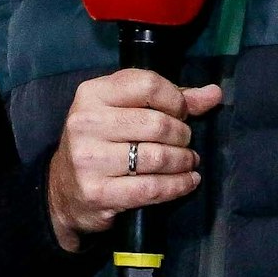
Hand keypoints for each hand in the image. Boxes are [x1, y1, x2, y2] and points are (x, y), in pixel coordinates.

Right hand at [47, 70, 221, 251]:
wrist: (63, 190)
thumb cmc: (100, 142)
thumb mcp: (124, 111)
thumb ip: (169, 99)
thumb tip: (214, 94)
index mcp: (92, 93)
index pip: (147, 84)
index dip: (175, 99)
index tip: (182, 113)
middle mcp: (86, 122)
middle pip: (157, 123)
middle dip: (182, 135)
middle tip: (185, 142)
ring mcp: (89, 159)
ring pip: (157, 157)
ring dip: (183, 161)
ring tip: (188, 161)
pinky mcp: (98, 192)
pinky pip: (152, 188)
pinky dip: (178, 185)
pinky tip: (187, 181)